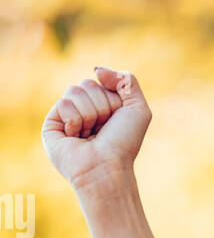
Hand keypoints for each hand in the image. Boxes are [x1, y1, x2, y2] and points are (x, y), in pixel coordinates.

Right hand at [41, 67, 151, 190]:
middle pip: (87, 84)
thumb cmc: (123, 143)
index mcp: (101, 105)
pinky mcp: (51, 125)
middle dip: (100, 106)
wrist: (106, 167)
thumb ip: (126, 80)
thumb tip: (96, 70)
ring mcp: (66, 117)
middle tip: (102, 128)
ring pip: (74, 91)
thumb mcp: (138, 108)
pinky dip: (75, 120)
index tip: (115, 120)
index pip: (101, 82)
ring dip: (89, 114)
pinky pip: (63, 103)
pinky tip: (76, 137)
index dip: (113, 100)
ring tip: (90, 134)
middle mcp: (83, 109)